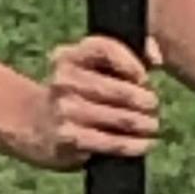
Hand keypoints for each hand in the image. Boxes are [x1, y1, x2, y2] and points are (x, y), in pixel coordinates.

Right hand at [21, 35, 161, 168]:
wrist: (38, 126)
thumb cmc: (80, 93)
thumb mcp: (93, 67)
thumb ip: (128, 53)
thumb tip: (156, 59)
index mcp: (69, 56)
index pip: (106, 49)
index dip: (132, 63)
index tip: (144, 78)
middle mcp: (63, 80)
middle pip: (119, 89)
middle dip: (145, 100)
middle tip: (153, 106)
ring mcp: (65, 109)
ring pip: (120, 117)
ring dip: (144, 123)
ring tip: (152, 125)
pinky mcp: (70, 137)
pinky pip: (112, 142)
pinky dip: (133, 144)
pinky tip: (145, 143)